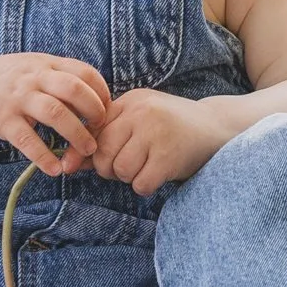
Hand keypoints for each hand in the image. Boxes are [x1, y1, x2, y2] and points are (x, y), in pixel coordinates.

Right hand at [0, 53, 110, 176]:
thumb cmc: (3, 81)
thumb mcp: (31, 67)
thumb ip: (58, 76)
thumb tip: (94, 95)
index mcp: (45, 64)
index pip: (84, 72)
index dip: (102, 92)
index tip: (107, 110)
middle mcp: (33, 77)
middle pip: (74, 89)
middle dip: (94, 111)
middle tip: (100, 130)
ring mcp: (17, 98)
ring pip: (56, 113)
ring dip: (76, 135)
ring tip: (86, 151)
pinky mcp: (2, 120)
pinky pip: (28, 139)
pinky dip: (44, 156)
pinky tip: (55, 169)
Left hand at [93, 88, 235, 195]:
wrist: (219, 128)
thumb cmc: (173, 128)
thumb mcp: (140, 122)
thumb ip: (107, 138)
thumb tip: (67, 164)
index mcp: (131, 101)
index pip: (94, 131)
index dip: (90, 153)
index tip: (90, 163)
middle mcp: (141, 112)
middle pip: (103, 154)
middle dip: (111, 169)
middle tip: (130, 166)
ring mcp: (155, 132)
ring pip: (121, 170)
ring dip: (132, 177)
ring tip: (149, 166)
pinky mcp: (168, 156)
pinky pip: (140, 184)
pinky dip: (147, 186)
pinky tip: (160, 174)